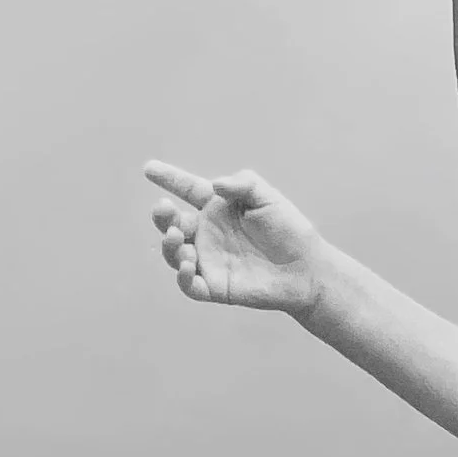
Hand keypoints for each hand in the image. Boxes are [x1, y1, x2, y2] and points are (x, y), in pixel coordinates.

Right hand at [144, 161, 326, 314]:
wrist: (307, 269)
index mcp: (217, 208)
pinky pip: (190, 285)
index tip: (149, 169)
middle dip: (163, 216)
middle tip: (164, 209)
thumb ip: (243, 184)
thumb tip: (216, 185)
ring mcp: (209, 261)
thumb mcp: (268, 198)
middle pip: (173, 224)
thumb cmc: (289, 230)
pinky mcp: (216, 287)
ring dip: (170, 246)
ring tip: (180, 238)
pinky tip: (189, 265)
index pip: (188, 190)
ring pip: (175, 254)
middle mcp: (208, 234)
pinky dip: (183, 277)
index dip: (169, 179)